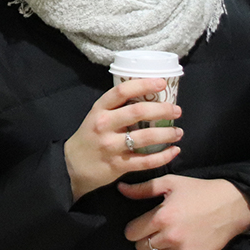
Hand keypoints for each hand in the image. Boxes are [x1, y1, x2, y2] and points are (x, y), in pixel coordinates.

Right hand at [63, 78, 181, 201]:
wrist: (71, 166)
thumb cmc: (90, 137)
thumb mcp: (97, 116)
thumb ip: (118, 108)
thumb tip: (149, 98)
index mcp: (100, 109)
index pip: (122, 91)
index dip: (144, 84)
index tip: (161, 83)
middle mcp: (104, 125)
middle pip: (138, 112)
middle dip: (162, 110)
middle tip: (177, 110)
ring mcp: (110, 146)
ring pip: (145, 137)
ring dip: (167, 134)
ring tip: (178, 132)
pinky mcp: (117, 165)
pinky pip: (146, 161)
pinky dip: (164, 156)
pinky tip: (174, 151)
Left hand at [120, 175, 249, 249]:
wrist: (231, 205)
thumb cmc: (198, 191)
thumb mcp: (170, 183)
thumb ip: (143, 189)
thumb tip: (121, 189)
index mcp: (162, 218)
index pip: (131, 234)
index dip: (134, 228)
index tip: (141, 223)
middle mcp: (171, 238)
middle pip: (142, 248)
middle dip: (145, 238)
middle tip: (156, 228)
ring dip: (162, 246)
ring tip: (174, 231)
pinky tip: (187, 238)